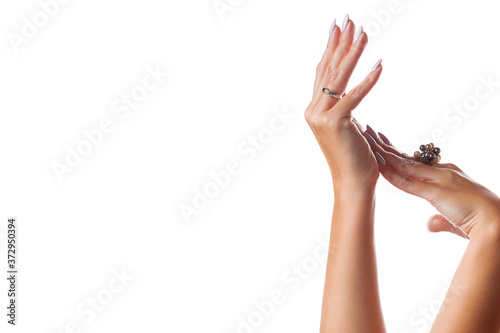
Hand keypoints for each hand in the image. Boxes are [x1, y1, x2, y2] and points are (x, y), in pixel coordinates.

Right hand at [304, 18, 381, 189]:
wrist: (352, 182)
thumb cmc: (353, 156)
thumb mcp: (344, 125)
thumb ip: (341, 106)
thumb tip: (346, 90)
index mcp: (314, 109)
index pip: (323, 72)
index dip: (331, 48)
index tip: (339, 28)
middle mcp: (313, 110)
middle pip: (328, 69)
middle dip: (340, 42)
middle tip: (349, 20)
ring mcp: (321, 117)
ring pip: (339, 78)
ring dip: (353, 53)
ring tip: (364, 33)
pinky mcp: (336, 123)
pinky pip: (354, 96)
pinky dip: (368, 80)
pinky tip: (379, 64)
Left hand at [366, 132, 499, 238]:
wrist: (499, 224)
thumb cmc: (482, 224)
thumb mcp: (455, 221)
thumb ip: (441, 221)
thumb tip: (430, 225)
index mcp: (446, 177)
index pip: (415, 164)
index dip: (397, 156)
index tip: (383, 146)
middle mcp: (442, 173)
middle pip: (407, 158)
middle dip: (386, 146)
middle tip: (368, 132)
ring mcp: (439, 179)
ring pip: (404, 164)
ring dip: (384, 153)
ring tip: (367, 141)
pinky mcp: (437, 190)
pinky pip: (408, 180)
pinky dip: (391, 172)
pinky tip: (378, 163)